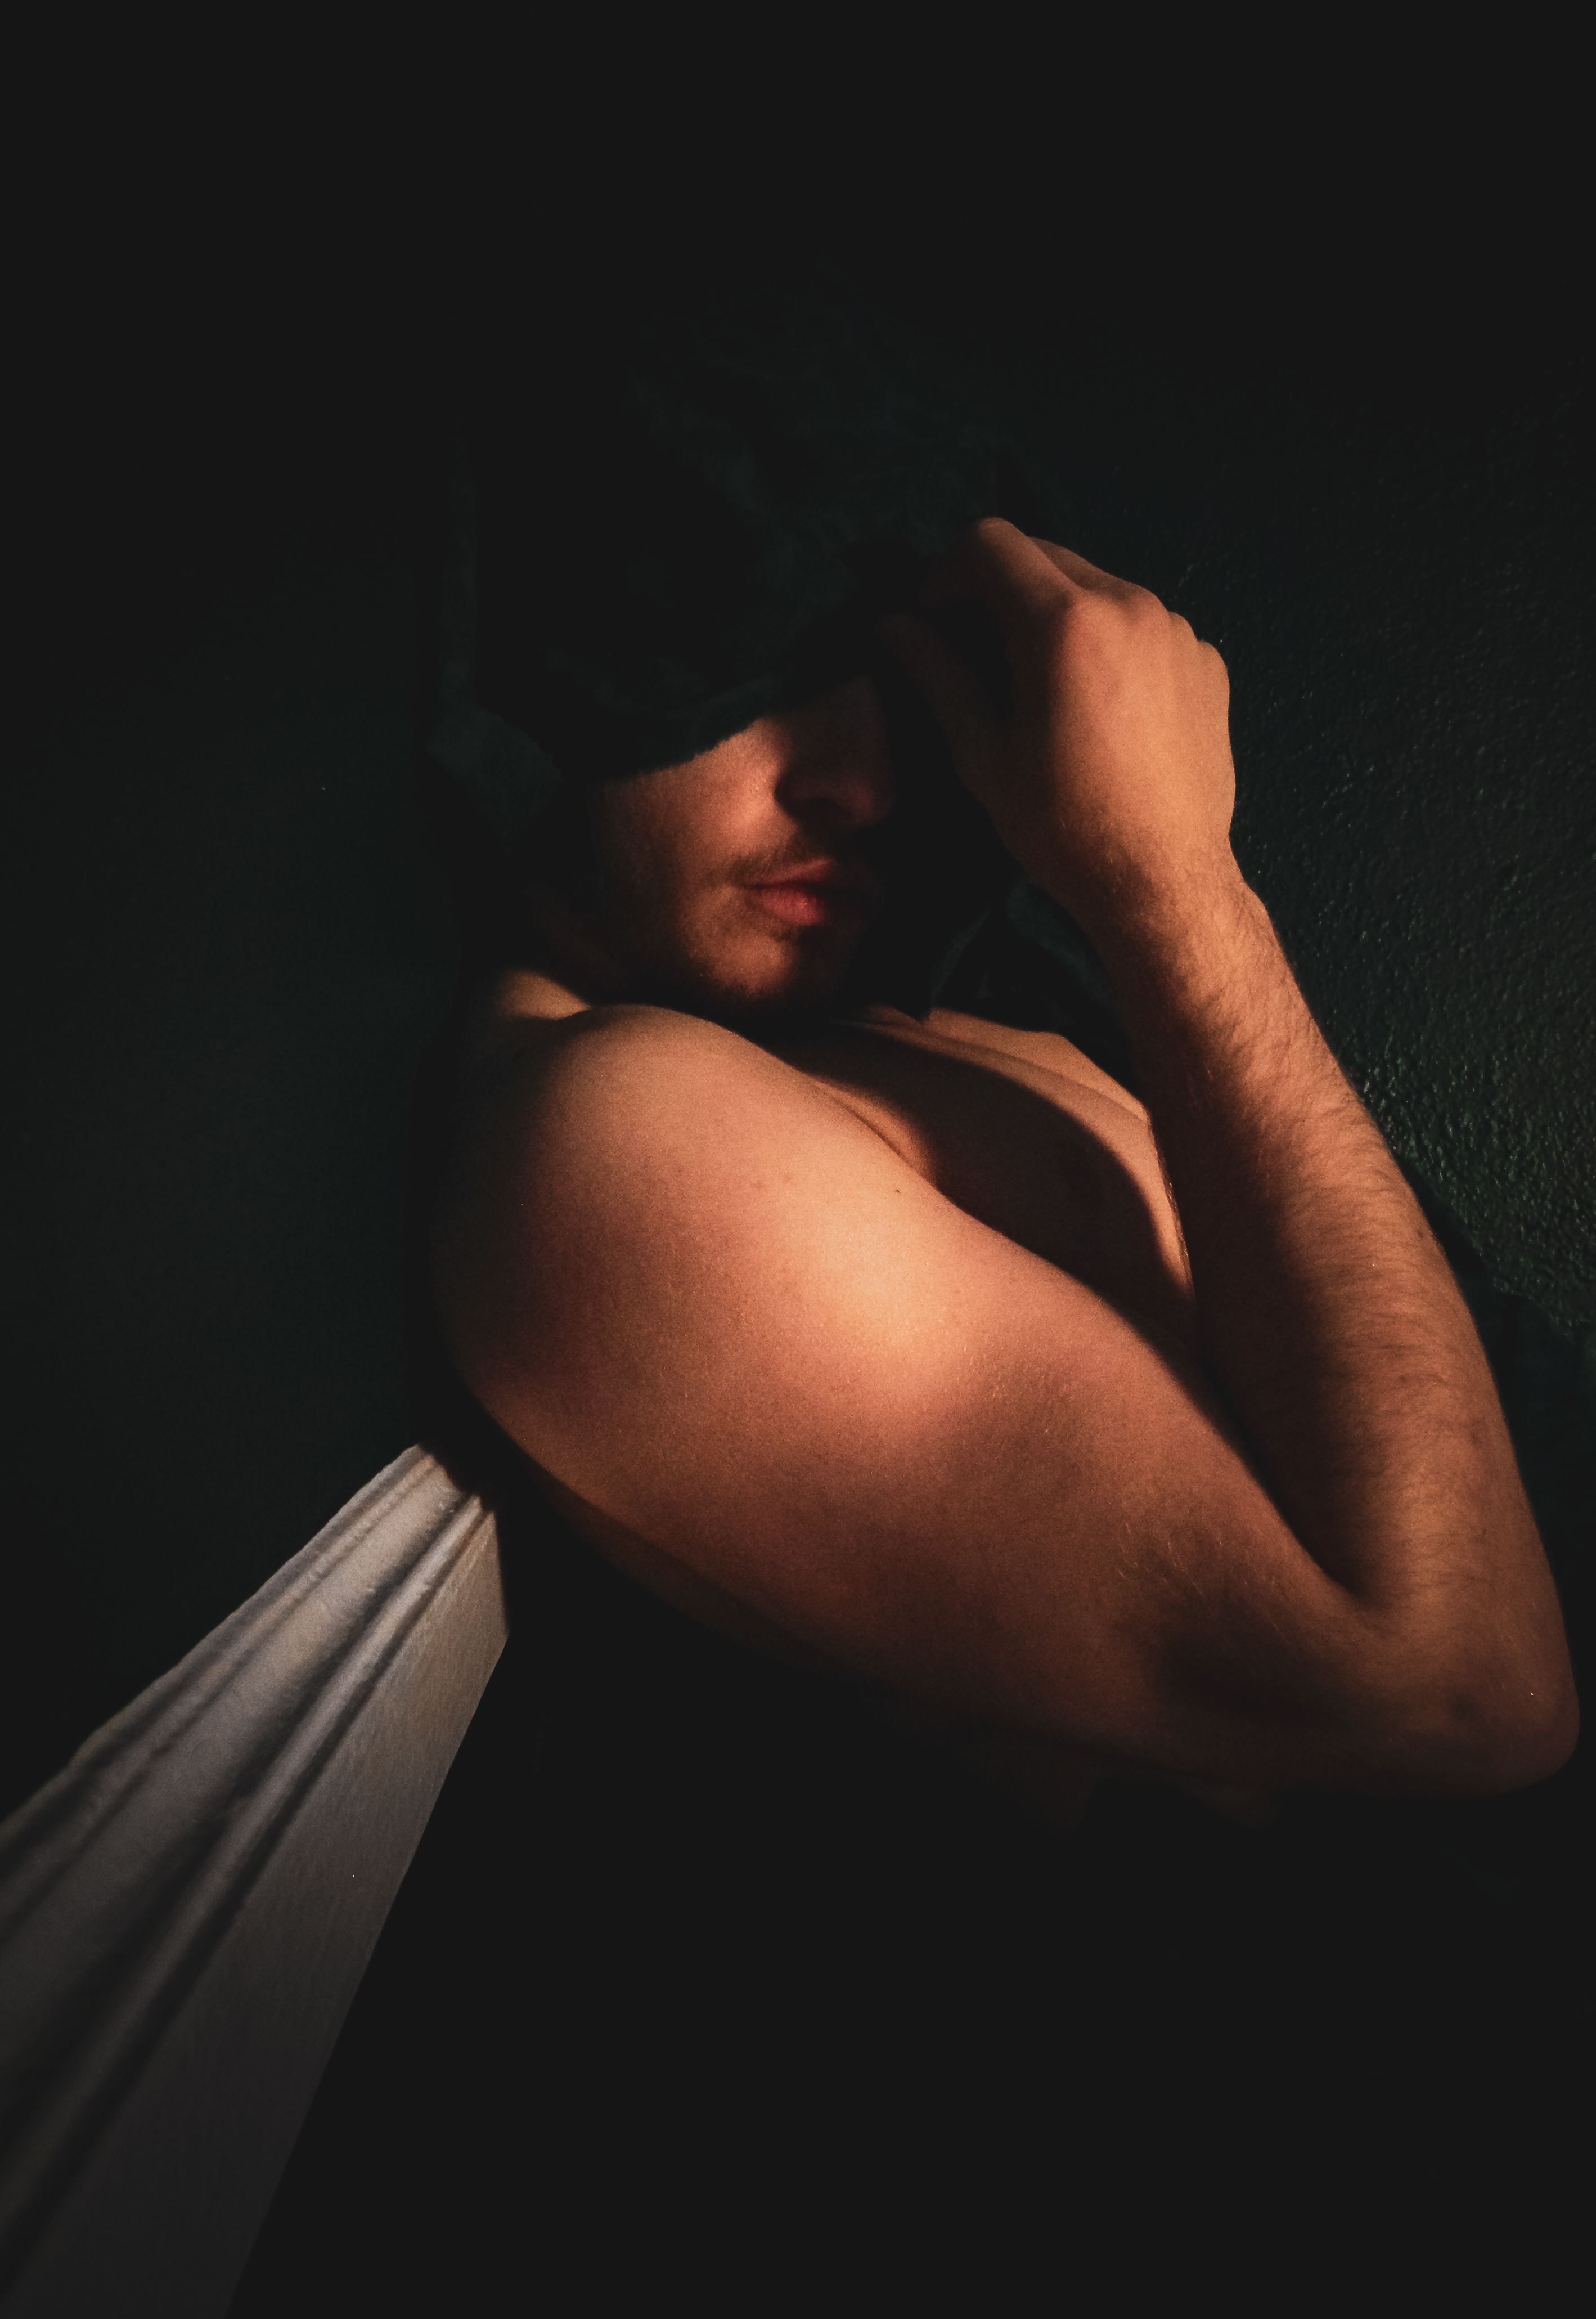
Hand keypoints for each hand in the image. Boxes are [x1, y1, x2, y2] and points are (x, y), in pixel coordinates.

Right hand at [880, 519, 1240, 939]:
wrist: (1164, 882)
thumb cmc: (1063, 827)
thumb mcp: (982, 754)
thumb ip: (937, 675)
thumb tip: (894, 625)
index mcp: (1066, 622)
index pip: (992, 542)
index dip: (946, 572)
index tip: (934, 620)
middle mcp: (1131, 603)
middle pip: (1046, 554)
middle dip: (999, 588)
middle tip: (976, 651)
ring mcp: (1177, 629)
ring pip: (1096, 586)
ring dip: (1054, 614)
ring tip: (1040, 684)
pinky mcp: (1206, 659)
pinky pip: (1141, 624)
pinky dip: (1106, 642)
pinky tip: (1098, 707)